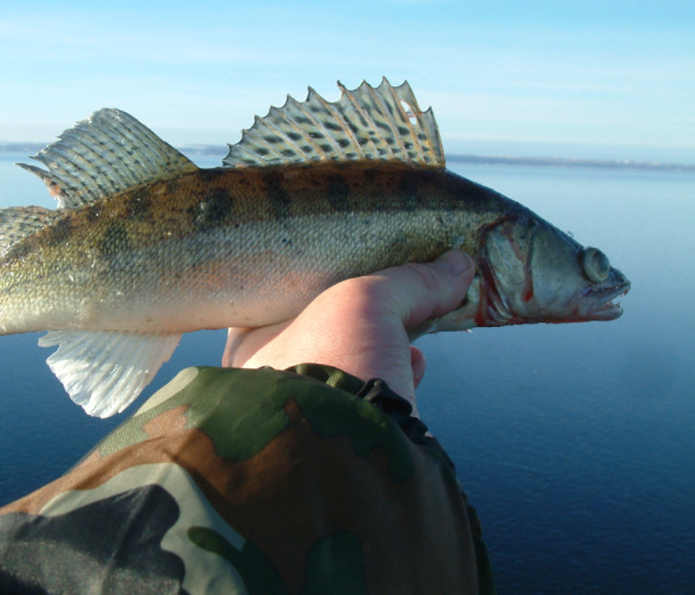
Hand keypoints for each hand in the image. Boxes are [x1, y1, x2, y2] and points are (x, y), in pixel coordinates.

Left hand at [222, 250, 474, 416]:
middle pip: (322, 326)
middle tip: (390, 285)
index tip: (345, 258)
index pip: (276, 296)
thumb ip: (409, 282)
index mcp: (253, 340)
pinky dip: (397, 374)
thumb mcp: (366, 303)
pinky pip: (373, 392)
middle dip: (361, 310)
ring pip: (350, 360)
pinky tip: (415, 362)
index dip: (313, 275)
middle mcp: (272, 373)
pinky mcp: (346, 429)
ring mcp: (308, 404)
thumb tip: (459, 264)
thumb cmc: (330, 363)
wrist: (347, 453)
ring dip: (385, 340)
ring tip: (413, 320)